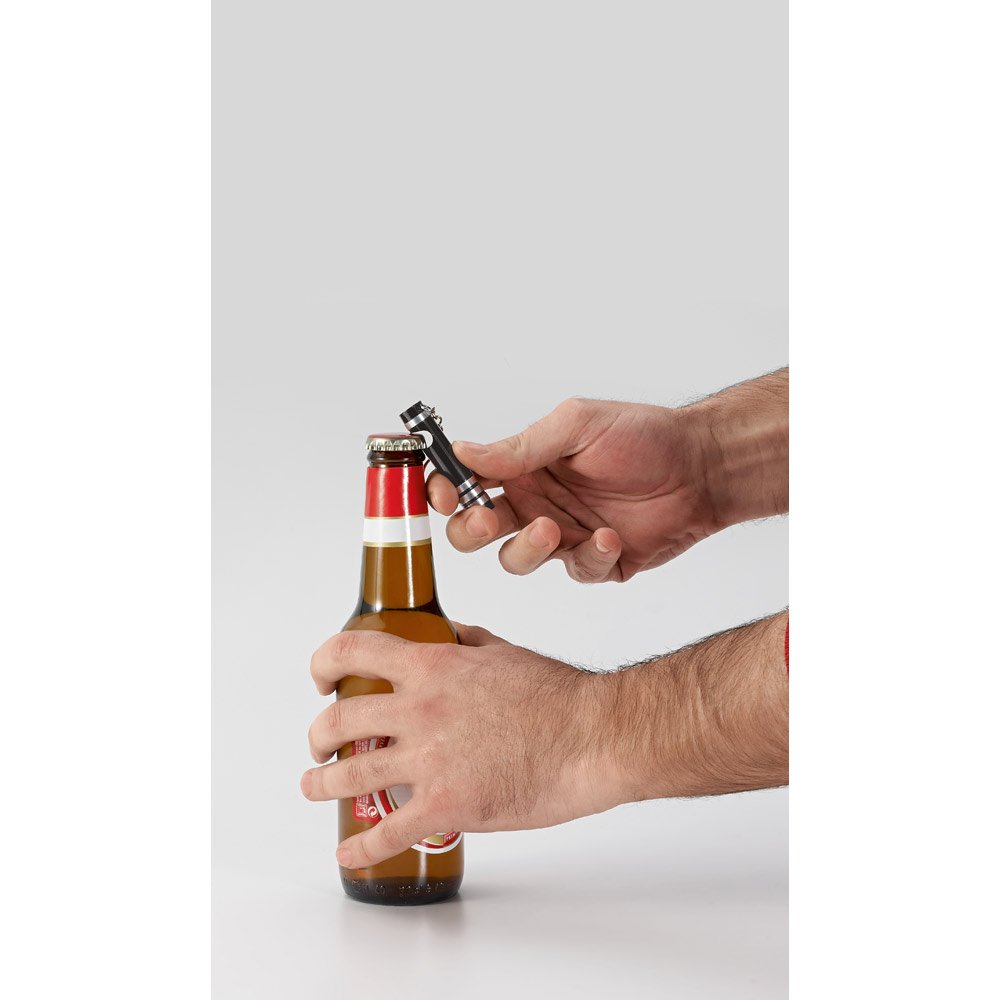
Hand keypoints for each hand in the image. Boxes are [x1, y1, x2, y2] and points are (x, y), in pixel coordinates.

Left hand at [301, 623, 610, 868]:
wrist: (591, 737)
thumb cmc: (557, 695)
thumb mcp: (503, 650)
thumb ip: (466, 641)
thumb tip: (446, 633)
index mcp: (432, 667)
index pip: (353, 651)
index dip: (324, 662)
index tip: (321, 677)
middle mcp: (420, 709)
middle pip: (339, 720)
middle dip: (318, 734)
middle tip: (319, 743)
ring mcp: (429, 760)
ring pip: (349, 775)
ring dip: (321, 783)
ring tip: (314, 787)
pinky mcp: (447, 806)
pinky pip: (387, 832)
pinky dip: (360, 845)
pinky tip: (348, 850)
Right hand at [429, 397, 717, 581]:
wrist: (702, 468)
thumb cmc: (644, 436)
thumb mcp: (577, 425)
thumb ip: (520, 445)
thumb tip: (463, 452)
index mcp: (522, 466)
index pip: (462, 482)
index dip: (440, 491)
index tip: (439, 494)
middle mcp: (534, 502)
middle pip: (474, 531)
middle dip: (471, 529)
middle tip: (489, 519)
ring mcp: (563, 536)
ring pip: (516, 560)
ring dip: (527, 548)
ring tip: (554, 527)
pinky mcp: (595, 562)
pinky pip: (575, 572)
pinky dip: (590, 557)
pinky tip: (611, 535)